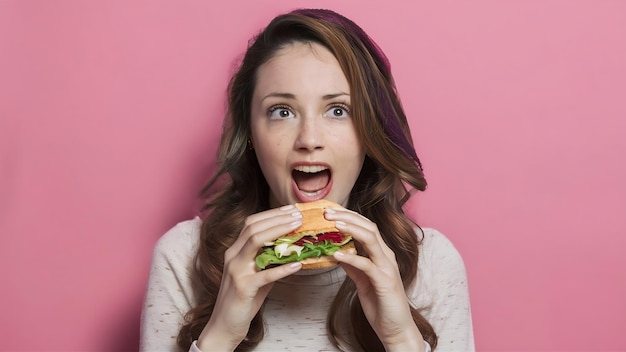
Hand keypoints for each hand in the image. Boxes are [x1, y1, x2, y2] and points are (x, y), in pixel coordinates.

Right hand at [197, 205, 303, 350]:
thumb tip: (292, 251)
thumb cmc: (243, 300)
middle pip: (254, 227)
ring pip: (256, 242)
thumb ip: (268, 262)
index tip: (291, 210)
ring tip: (299, 228)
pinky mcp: (243, 287)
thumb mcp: (256, 275)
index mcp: (235, 251)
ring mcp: (236, 271)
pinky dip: (283, 268)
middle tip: (299, 215)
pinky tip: (298, 265)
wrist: (224, 326)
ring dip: (279, 232)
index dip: (272, 214)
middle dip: (278, 218)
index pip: (251, 223)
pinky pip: (265, 275)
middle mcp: (233, 256)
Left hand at [325, 207, 425, 351]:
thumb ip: (354, 266)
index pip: (366, 226)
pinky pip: (367, 265)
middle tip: (326, 212)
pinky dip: (351, 258)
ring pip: (371, 239)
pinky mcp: (385, 282)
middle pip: (368, 226)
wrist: (396, 329)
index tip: (329, 211)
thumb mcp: (363, 281)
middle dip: (347, 216)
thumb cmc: (381, 305)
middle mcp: (386, 256)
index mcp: (382, 254)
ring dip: (350, 229)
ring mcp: (387, 268)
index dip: (348, 216)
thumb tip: (338, 253)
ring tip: (332, 224)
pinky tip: (337, 255)